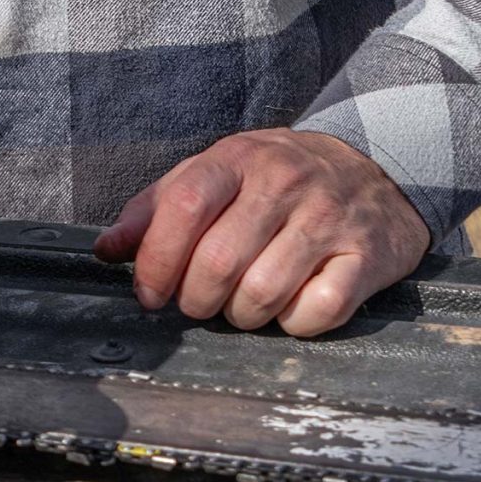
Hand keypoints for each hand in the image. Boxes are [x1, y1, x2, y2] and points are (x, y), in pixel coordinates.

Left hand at [93, 129, 430, 337]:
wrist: (375, 170)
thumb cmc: (278, 181)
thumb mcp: (217, 174)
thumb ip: (158, 208)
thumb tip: (105, 250)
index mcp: (239, 158)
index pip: (183, 207)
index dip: (155, 261)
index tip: (149, 294)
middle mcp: (286, 181)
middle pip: (218, 262)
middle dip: (196, 301)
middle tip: (199, 303)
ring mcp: (330, 218)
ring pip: (263, 294)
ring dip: (243, 316)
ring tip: (244, 303)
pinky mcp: (369, 254)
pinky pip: (317, 311)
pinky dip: (294, 323)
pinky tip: (291, 306)